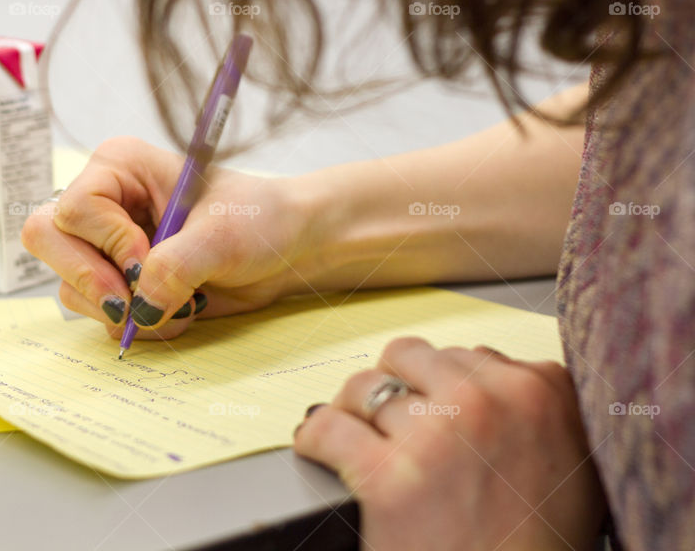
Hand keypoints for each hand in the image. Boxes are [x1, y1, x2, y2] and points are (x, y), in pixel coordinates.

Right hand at [21, 136, 310, 339]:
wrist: (287, 251)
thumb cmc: (259, 221)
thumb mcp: (222, 236)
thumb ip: (177, 266)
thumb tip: (139, 307)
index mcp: (119, 167)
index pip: (75, 209)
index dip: (108, 243)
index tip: (148, 260)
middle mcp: (103, 204)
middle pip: (47, 241)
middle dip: (90, 280)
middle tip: (130, 305)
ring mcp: (107, 247)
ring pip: (70, 287)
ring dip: (122, 309)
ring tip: (179, 303)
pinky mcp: (120, 284)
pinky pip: (99, 315)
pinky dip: (137, 325)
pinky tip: (180, 311)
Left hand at [294, 338, 605, 549]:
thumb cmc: (537, 547)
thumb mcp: (570, 464)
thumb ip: (532, 409)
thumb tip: (486, 377)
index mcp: (544, 392)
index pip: (469, 354)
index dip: (443, 385)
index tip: (433, 409)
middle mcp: (493, 402)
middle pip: (411, 359)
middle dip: (398, 391)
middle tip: (392, 427)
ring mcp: (439, 435)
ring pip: (366, 387)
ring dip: (356, 413)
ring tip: (357, 439)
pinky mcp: (389, 475)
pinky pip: (328, 427)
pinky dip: (315, 439)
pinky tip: (318, 449)